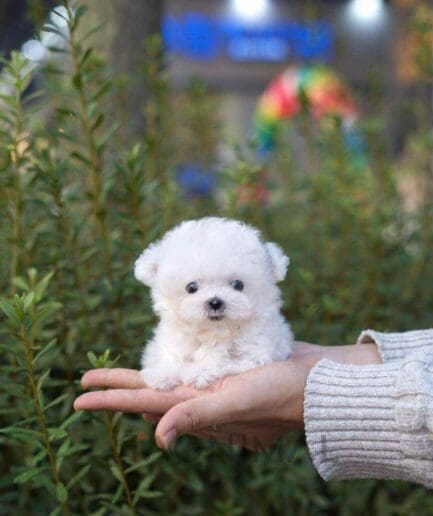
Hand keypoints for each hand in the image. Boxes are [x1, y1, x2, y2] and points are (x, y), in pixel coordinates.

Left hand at [73, 342, 380, 449]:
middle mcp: (199, 397)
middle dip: (115, 386)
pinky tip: (164, 362)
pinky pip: (188, 367)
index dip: (110, 399)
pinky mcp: (224, 368)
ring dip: (139, 377)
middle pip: (146, 389)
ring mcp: (211, 384)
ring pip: (164, 379)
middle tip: (85, 380)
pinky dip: (170, 365)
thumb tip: (157, 437)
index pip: (142, 402)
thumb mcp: (235, 404)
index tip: (79, 397)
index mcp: (197, 406)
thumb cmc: (277, 393)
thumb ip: (196, 417)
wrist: (311, 380)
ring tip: (117, 377)